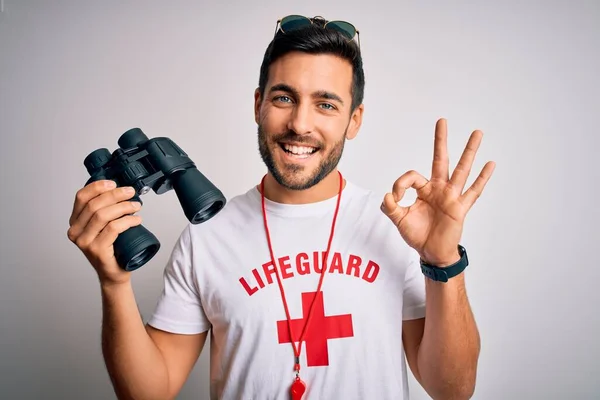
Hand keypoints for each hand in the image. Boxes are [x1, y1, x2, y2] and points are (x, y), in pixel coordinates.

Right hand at [67, 180, 142, 285]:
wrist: (114, 273)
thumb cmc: (112, 248)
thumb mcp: (104, 225)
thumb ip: (104, 210)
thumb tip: (119, 190)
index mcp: (75, 222)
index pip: (81, 197)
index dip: (97, 187)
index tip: (113, 183)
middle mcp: (76, 232)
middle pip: (94, 205)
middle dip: (115, 195)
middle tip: (131, 193)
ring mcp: (85, 242)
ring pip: (103, 215)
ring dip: (123, 207)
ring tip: (136, 206)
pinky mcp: (97, 250)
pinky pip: (113, 228)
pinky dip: (127, 221)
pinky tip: (136, 220)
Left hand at [381, 118, 494, 265]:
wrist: (431, 252)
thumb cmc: (417, 235)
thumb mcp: (399, 220)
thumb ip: (390, 207)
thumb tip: (387, 195)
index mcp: (424, 189)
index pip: (412, 176)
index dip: (400, 184)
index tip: (395, 198)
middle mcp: (439, 188)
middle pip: (440, 160)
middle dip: (440, 141)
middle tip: (441, 121)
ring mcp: (451, 196)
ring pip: (461, 170)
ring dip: (469, 151)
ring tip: (477, 133)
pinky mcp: (460, 208)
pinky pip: (473, 191)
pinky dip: (482, 178)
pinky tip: (490, 164)